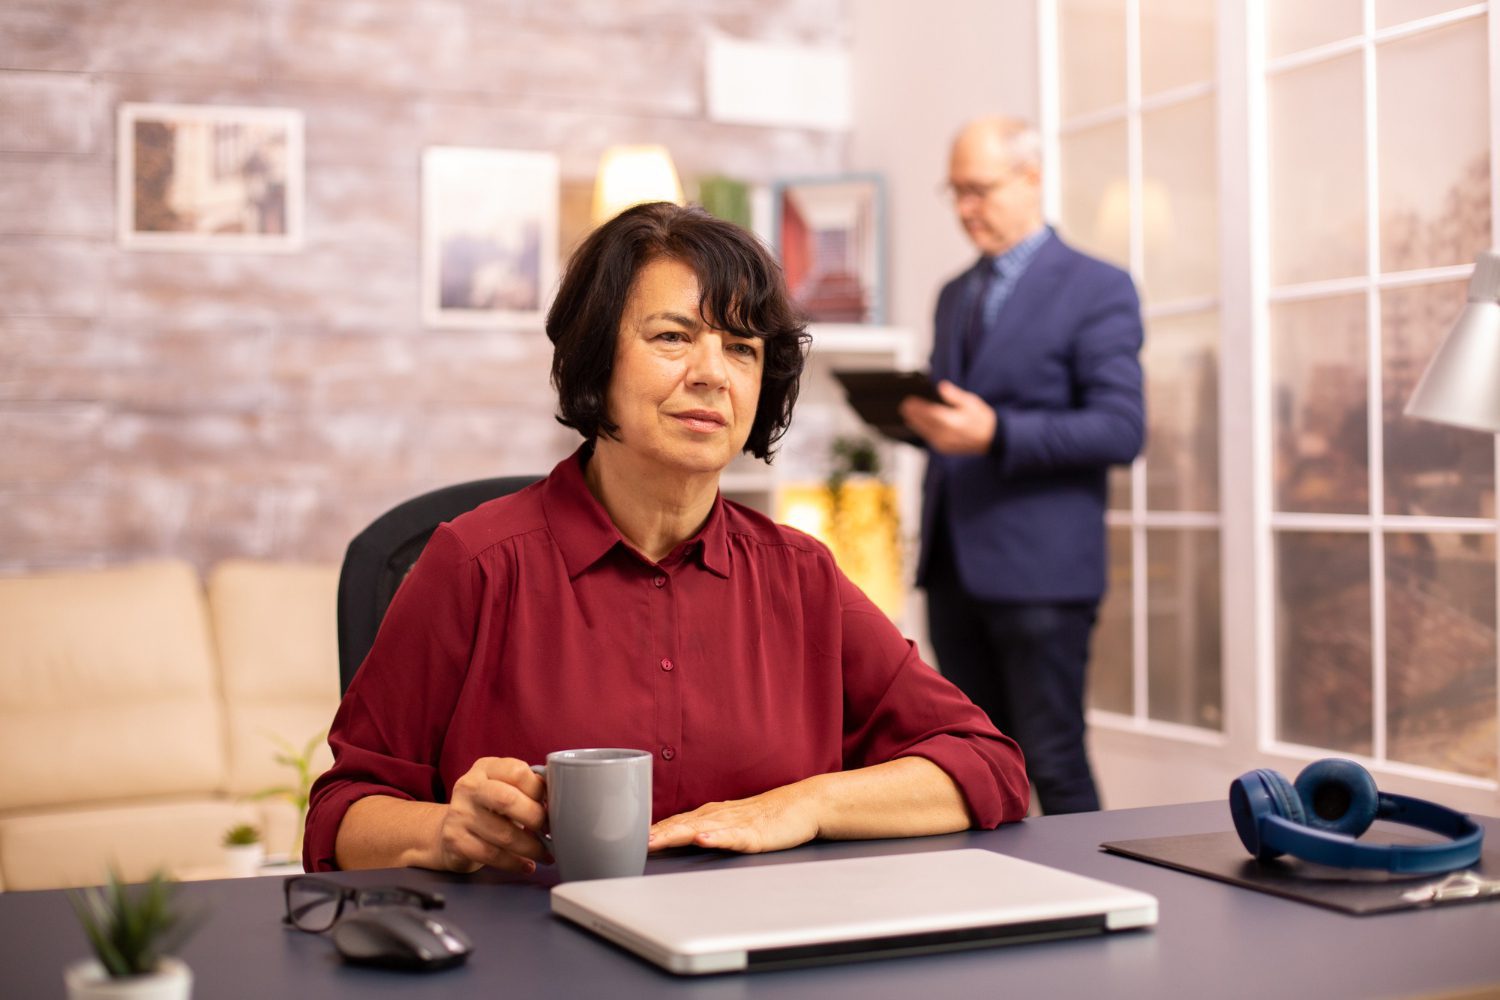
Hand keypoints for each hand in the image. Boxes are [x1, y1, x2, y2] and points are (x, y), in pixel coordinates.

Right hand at [436, 757, 549, 873]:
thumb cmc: (489, 807)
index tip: (553, 806)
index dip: (540, 791)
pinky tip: (527, 865)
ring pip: (502, 834)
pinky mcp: (455, 840)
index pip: (518, 772)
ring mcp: (459, 813)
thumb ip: (526, 788)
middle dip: (535, 819)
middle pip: (507, 801)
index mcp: (486, 767)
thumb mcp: (503, 787)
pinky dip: (514, 863)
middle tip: (550, 832)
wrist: (450, 829)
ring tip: (544, 854)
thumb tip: (560, 802)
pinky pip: (491, 855)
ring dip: (530, 848)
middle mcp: (469, 786)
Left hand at [648, 783, 820, 854]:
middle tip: (631, 843)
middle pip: (680, 825)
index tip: (625, 840)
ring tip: (656, 841)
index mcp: (709, 815)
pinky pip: (734, 837)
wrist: (802, 805)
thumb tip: (672, 840)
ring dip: (677, 834)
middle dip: (656, 834)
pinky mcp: (755, 834)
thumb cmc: (765, 816)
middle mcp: (718, 816)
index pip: (673, 822)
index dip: (650, 831)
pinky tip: (704, 840)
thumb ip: (702, 830)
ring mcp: (736, 824)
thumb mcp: (728, 823)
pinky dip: (718, 838)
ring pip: (701, 829)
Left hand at [897, 380, 996, 454]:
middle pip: (923, 423)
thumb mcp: (971, 402)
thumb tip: (942, 387)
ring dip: (914, 422)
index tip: (909, 400)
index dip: (917, 407)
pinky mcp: (943, 448)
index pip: (929, 413)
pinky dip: (921, 430)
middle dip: (913, 414)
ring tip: (906, 413)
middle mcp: (946, 434)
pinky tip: (916, 424)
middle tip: (903, 406)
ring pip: (924, 432)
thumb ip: (955, 396)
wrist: (991, 439)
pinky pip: (928, 438)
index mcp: (953, 422)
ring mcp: (944, 443)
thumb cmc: (982, 419)